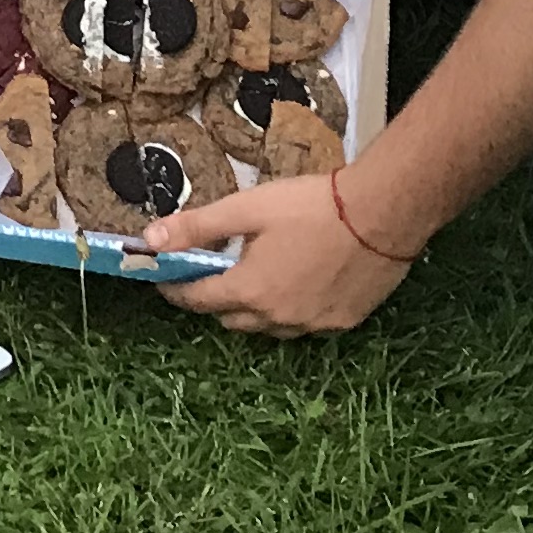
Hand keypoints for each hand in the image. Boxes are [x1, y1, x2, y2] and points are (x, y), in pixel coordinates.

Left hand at [151, 169, 417, 336]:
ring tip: (256, 275)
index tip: (165, 278)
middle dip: (215, 298)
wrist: (383, 213)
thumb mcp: (248, 208)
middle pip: (230, 318)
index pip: (197, 300)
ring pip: (267, 326)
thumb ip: (198, 226)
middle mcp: (278, 318)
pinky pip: (303, 324)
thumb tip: (150, 239)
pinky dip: (290, 309)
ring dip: (253, 308)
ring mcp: (312, 324)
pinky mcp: (342, 322)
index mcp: (250, 290)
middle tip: (213, 270)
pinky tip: (297, 283)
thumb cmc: (313, 206)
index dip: (176, 289)